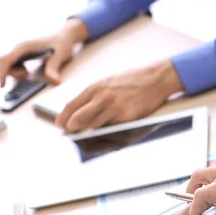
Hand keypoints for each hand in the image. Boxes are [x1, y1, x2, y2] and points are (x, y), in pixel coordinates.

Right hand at [0, 18, 87, 86]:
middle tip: (27, 74)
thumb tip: (54, 81)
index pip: (6, 60)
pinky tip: (27, 69)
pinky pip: (13, 63)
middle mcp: (19, 47)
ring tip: (28, 72)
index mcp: (24, 46)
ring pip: (7, 63)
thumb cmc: (61, 43)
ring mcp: (19, 50)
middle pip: (4, 62)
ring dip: (15, 71)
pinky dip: (17, 69)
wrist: (64, 35)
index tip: (2, 85)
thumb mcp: (59, 56)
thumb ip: (54, 68)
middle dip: (11, 73)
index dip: (2, 73)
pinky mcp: (22, 53)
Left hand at [55, 60, 182, 132]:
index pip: (72, 105)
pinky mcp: (126, 117)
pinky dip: (104, 132)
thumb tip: (82, 107)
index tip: (59, 124)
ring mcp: (114, 108)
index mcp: (95, 87)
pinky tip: (102, 133)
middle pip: (78, 118)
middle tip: (69, 132)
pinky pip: (111, 128)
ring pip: (93, 126)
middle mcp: (102, 97)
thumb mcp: (109, 81)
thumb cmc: (133, 79)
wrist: (156, 79)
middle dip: (71, 127)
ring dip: (87, 132)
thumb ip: (95, 94)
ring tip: (83, 135)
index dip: (63, 117)